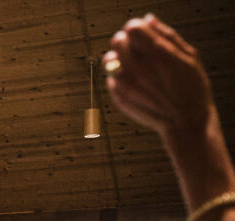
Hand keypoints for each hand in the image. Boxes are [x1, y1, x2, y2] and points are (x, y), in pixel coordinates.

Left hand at [103, 15, 212, 145]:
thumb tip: (147, 20)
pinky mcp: (119, 97)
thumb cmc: (190, 86)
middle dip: (127, 40)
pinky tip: (135, 81)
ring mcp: (127, 85)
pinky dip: (119, 76)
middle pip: (118, 40)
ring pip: (109, 59)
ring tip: (134, 64)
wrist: (184, 121)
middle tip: (138, 48)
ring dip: (118, 57)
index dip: (137, 27)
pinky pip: (110, 78)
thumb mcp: (188, 57)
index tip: (143, 33)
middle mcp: (139, 69)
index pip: (132, 28)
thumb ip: (166, 35)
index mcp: (159, 56)